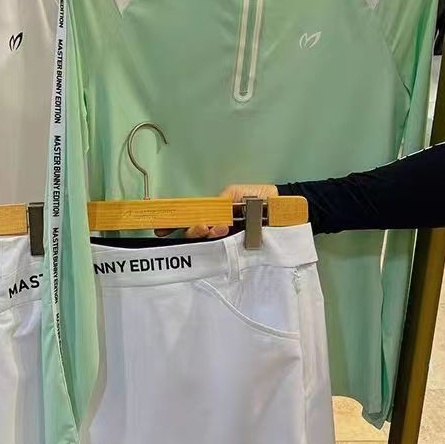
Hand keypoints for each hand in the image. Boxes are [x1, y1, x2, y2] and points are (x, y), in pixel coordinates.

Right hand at [155, 184, 277, 238]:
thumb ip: (220, 202)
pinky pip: (225, 250)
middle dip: (193, 231)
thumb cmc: (261, 197)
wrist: (285, 209)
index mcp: (216, 214)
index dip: (174, 224)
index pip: (191, 219)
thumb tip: (210, 218)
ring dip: (207, 235)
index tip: (159, 229)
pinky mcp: (241, 248)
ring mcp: (229, 240)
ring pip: (208, 243)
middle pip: (196, 234)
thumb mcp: (235, 193)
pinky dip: (220, 244)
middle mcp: (219, 229)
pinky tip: (222, 233)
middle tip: (201, 228)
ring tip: (217, 228)